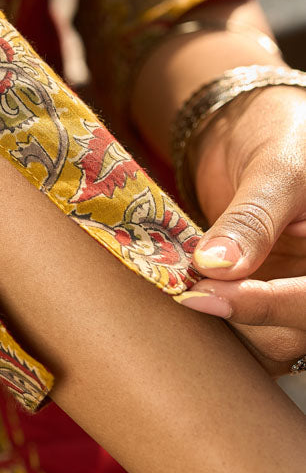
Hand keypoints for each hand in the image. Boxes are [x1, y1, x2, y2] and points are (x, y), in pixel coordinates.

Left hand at [174, 84, 305, 374]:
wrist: (256, 130)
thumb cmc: (283, 135)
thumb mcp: (276, 167)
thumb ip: (252, 217)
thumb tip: (217, 266)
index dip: (267, 306)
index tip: (208, 291)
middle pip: (291, 333)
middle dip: (239, 319)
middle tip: (186, 289)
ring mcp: (292, 293)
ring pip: (268, 342)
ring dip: (221, 324)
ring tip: (180, 288)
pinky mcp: (262, 298)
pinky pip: (244, 328)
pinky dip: (212, 317)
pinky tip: (184, 292)